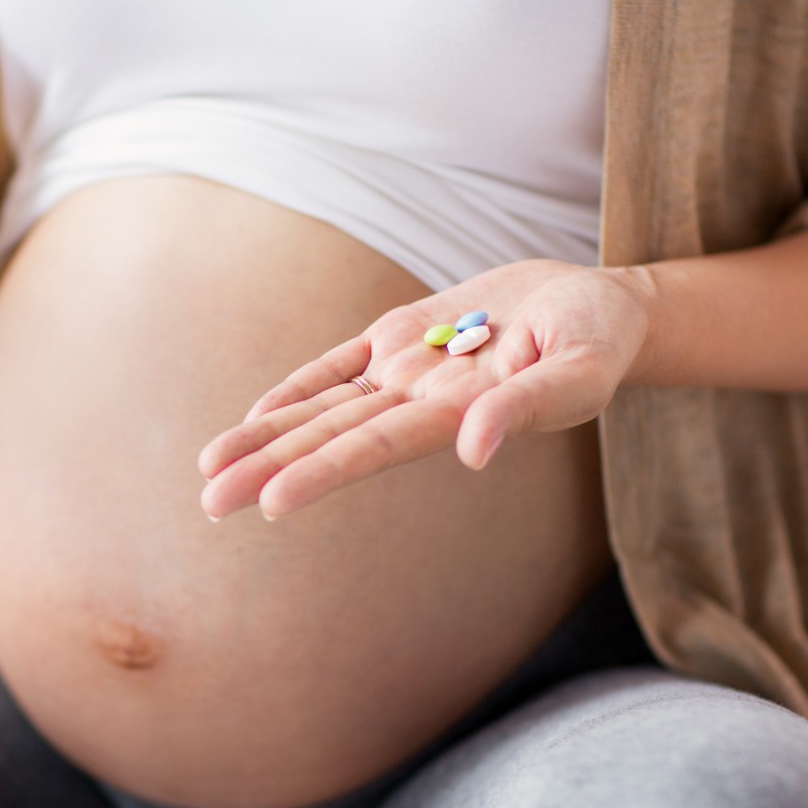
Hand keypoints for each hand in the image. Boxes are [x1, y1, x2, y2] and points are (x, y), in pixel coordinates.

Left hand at [197, 260, 650, 519]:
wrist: (597, 304)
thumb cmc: (598, 340)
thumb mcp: (578, 370)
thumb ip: (526, 407)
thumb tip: (473, 450)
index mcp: (457, 416)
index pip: (374, 448)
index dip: (321, 472)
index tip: (270, 503)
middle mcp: (419, 402)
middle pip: (331, 437)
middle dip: (269, 466)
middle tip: (209, 502)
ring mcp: (405, 371)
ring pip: (323, 408)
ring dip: (267, 436)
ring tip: (209, 468)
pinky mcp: (400, 336)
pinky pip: (337, 367)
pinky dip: (298, 388)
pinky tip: (257, 415)